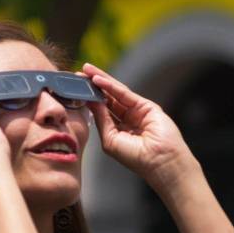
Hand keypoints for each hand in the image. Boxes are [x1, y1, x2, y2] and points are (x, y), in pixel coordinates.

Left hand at [82, 62, 196, 190]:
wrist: (159, 161)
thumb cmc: (135, 157)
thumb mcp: (110, 138)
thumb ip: (101, 119)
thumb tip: (90, 102)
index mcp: (116, 130)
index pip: (100, 110)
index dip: (88, 99)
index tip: (74, 89)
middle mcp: (126, 119)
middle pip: (107, 98)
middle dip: (92, 86)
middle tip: (78, 74)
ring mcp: (137, 111)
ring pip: (115, 93)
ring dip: (101, 81)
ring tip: (86, 70)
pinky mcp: (146, 106)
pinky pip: (125, 93)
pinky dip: (111, 86)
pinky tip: (98, 80)